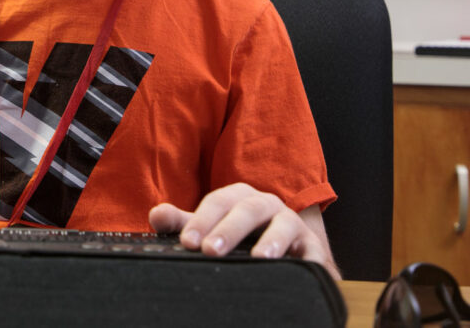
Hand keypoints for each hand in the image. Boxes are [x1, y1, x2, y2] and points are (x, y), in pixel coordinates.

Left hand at [148, 183, 339, 279]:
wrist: (283, 254)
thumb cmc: (239, 239)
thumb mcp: (209, 229)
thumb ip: (183, 223)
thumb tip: (156, 216)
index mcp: (239, 197)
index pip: (218, 202)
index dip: (202, 220)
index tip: (187, 242)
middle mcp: (266, 205)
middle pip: (248, 210)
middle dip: (229, 229)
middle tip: (210, 250)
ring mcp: (291, 224)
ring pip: (283, 226)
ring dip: (272, 241)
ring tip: (260, 259)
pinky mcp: (312, 248)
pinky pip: (313, 253)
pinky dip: (308, 262)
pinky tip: (297, 272)